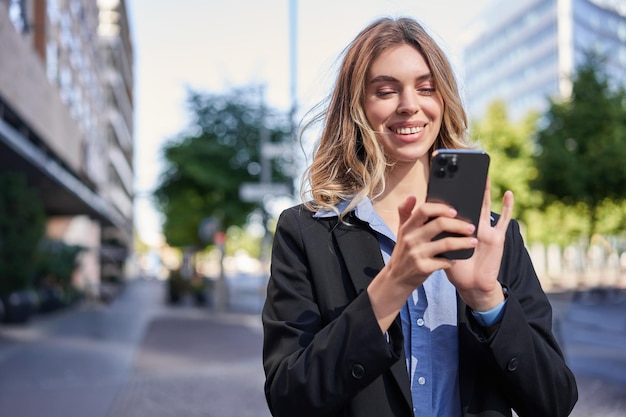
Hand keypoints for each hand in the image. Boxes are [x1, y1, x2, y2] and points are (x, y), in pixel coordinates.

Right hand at [368, 195, 477, 331]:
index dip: (441, 208)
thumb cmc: (403, 252)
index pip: (424, 210)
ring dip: (463, 242)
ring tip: (473, 241)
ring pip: (446, 243)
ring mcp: (417, 254)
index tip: (454, 211)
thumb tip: (412, 196)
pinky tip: (458, 259)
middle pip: (439, 224)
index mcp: (407, 227)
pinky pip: (445, 262)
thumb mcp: (401, 232)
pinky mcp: (423, 268)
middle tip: (471, 227)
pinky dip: (453, 260)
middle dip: (459, 224)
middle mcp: (411, 239)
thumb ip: (406, 213)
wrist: (396, 278)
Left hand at [446, 178, 513, 310]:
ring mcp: (485, 229)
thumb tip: (427, 215)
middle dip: (465, 185)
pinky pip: (504, 220)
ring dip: (484, 190)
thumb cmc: (455, 268)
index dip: (447, 192)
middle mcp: (471, 224)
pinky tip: (508, 193)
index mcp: (456, 226)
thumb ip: (436, 232)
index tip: (440, 174)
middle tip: (462, 167)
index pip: (451, 206)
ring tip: (484, 174)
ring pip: (485, 205)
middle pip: (467, 201)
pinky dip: (508, 207)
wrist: (470, 286)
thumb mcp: (441, 248)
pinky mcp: (496, 237)